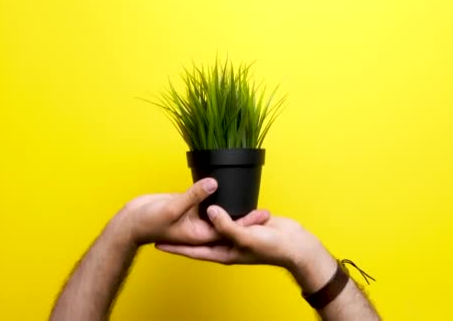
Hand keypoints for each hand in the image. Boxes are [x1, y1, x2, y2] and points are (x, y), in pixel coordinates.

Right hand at [114, 178, 269, 245]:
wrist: (130, 221)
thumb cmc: (148, 221)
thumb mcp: (173, 207)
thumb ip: (194, 196)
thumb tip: (214, 183)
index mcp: (199, 235)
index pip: (228, 230)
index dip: (246, 224)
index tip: (262, 215)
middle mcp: (200, 228)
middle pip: (228, 223)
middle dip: (246, 218)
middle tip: (267, 211)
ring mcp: (195, 219)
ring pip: (219, 213)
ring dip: (233, 207)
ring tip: (254, 199)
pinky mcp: (190, 207)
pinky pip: (208, 202)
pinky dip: (218, 197)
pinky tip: (229, 187)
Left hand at [155, 205, 337, 291]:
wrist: (294, 244)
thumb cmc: (272, 247)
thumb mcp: (245, 236)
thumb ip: (227, 225)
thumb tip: (210, 211)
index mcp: (223, 252)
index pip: (194, 250)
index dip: (176, 246)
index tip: (158, 242)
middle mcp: (227, 244)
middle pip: (199, 237)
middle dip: (183, 232)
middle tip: (166, 223)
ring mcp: (236, 233)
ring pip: (213, 224)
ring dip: (201, 217)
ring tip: (184, 208)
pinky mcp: (245, 223)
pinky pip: (228, 215)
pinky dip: (220, 207)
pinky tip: (212, 198)